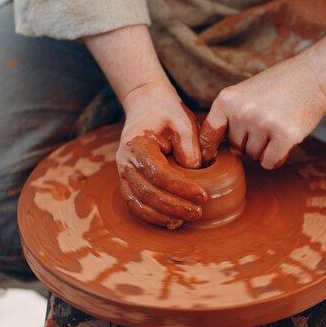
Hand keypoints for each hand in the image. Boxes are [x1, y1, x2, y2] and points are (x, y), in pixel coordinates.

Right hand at [117, 81, 207, 228]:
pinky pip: (136, 205)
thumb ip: (189, 145)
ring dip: (163, 215)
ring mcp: (123, 173)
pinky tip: (172, 221)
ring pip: (139, 203)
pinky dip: (153, 216)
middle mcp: (124, 161)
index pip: (158, 172)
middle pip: (147, 192)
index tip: (203, 196)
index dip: (180, 187)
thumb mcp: (183, 121)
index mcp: (136, 144)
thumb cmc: (168, 113)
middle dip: (174, 206)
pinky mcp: (128, 182)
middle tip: (198, 211)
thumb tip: (194, 171)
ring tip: (187, 219)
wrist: (147, 105)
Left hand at [200, 59, 325, 169]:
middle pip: (235, 148)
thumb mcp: (244, 94)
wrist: (315, 76)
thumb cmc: (277, 87)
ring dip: (264, 149)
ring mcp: (263, 123)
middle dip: (248, 143)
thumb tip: (212, 152)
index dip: (208, 151)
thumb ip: (227, 118)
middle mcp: (242, 111)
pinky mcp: (285, 135)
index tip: (208, 161)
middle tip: (265, 123)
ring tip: (276, 126)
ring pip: (253, 156)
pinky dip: (276, 158)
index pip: (208, 135)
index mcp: (227, 99)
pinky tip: (284, 141)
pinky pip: (269, 162)